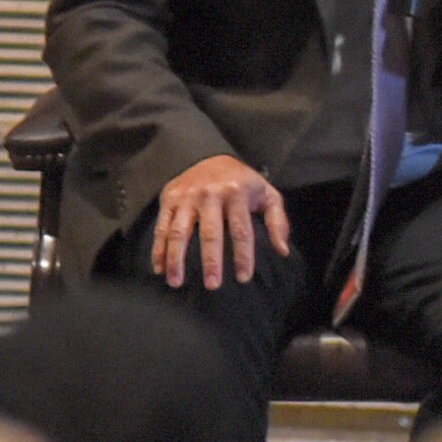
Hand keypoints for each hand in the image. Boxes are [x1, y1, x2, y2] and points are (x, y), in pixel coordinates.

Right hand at [150, 155, 289, 289]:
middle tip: (212, 285)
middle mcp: (210, 194)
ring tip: (176, 283)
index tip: (243, 278)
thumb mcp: (268, 196)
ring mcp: (187, 197)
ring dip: (176, 259)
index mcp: (237, 194)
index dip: (243, 255)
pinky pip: (162, 227)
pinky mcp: (169, 198)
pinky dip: (158, 249)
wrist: (212, 156)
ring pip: (179, 232)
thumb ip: (278, 222)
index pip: (241, 230)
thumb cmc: (244, 184)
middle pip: (210, 233)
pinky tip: (159, 268)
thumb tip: (282, 251)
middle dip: (211, 261)